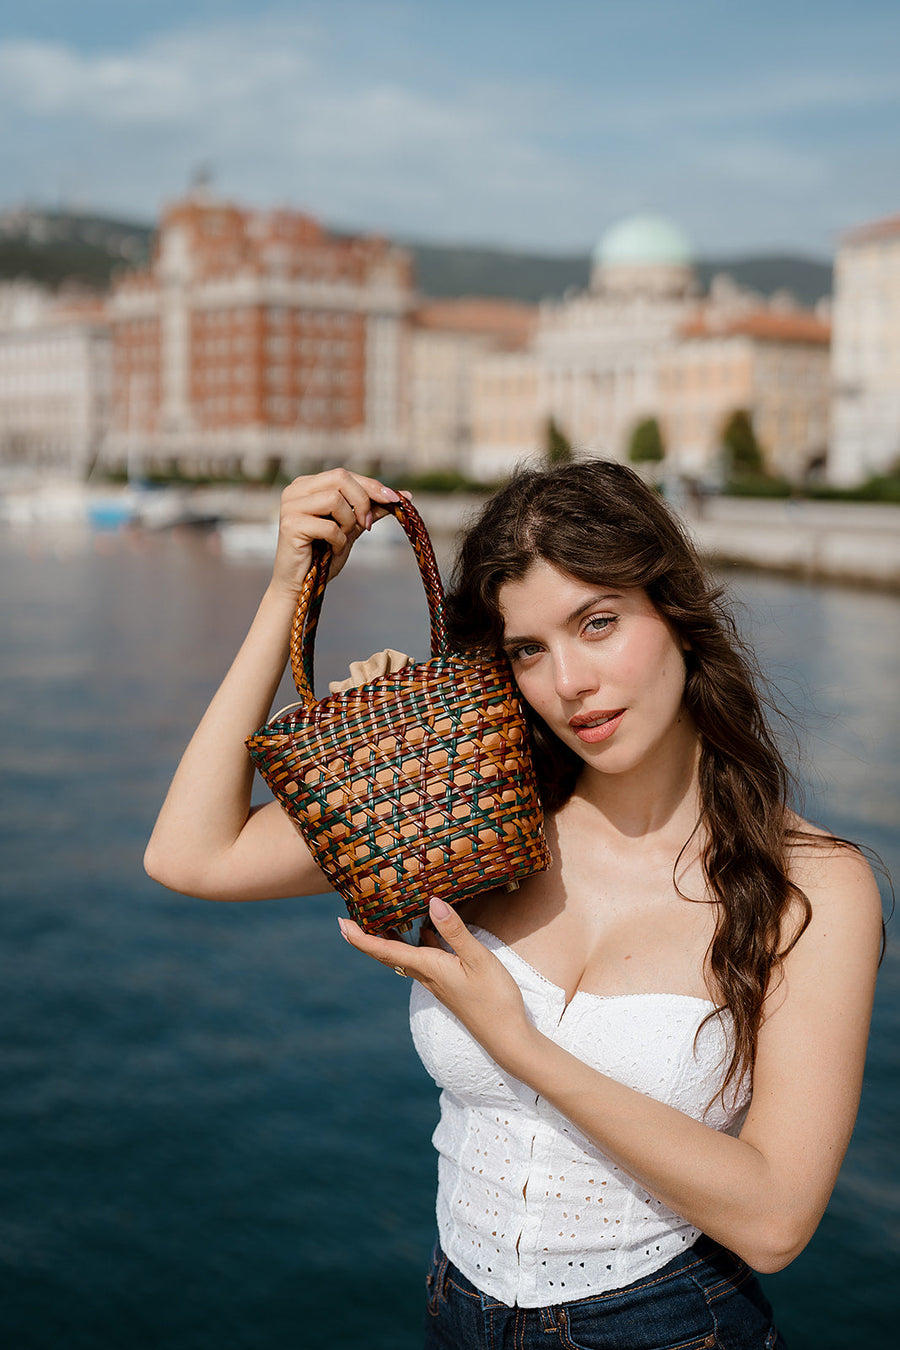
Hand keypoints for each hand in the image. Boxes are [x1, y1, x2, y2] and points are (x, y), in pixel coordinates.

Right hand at [270, 468, 402, 599]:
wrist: (300, 587)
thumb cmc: (323, 557)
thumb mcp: (351, 528)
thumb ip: (371, 510)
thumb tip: (403, 496)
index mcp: (307, 485)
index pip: (344, 475)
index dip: (372, 486)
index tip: (396, 499)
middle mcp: (295, 490)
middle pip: (340, 477)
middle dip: (362, 501)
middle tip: (367, 525)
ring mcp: (290, 506)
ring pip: (334, 499)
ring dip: (348, 523)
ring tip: (342, 540)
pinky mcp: (290, 525)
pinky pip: (329, 526)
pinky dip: (339, 540)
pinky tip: (332, 550)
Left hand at [338, 897, 537, 1076]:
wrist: (506, 1036)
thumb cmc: (494, 999)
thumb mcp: (479, 959)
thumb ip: (455, 931)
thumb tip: (432, 902)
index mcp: (427, 967)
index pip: (384, 950)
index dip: (360, 937)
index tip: (340, 922)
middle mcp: (425, 974)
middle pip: (386, 953)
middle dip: (366, 936)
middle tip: (349, 916)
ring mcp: (435, 980)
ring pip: (402, 955)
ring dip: (387, 938)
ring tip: (380, 917)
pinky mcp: (447, 982)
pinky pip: (422, 958)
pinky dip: (415, 941)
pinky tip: (424, 928)